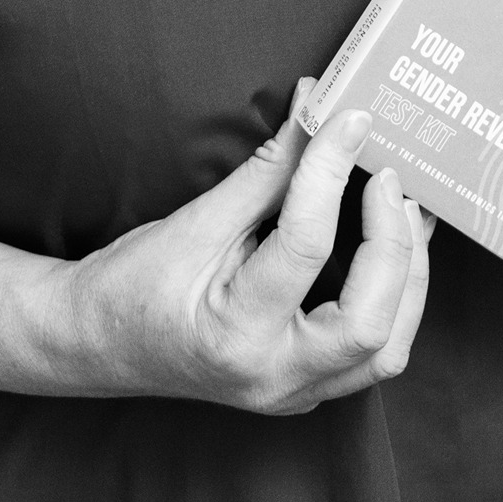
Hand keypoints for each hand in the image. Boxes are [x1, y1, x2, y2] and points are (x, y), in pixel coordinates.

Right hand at [49, 87, 431, 414]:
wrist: (95, 343)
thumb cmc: (134, 283)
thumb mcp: (195, 220)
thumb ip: (266, 170)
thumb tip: (313, 108)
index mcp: (236, 334)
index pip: (305, 246)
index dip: (331, 171)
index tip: (348, 118)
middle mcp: (273, 378)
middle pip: (369, 323)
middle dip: (392, 244)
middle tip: (389, 176)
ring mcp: (292, 393)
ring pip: (385, 350)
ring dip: (407, 278)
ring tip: (406, 211)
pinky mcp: (302, 387)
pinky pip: (369, 353)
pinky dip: (392, 300)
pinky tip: (391, 251)